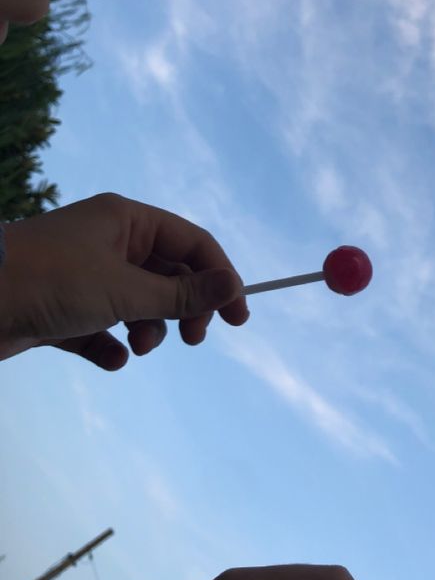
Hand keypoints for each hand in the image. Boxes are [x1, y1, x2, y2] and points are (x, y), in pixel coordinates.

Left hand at [0, 192, 247, 367]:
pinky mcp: (64, 308)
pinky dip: (113, 344)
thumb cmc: (50, 280)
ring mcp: (86, 275)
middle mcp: (110, 243)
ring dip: (149, 329)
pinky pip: (104, 327)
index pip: (193, 244)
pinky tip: (113, 358)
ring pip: (139, 303)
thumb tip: (234, 286)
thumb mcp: (125, 289)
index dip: (220, 277)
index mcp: (127, 221)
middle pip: (169, 275)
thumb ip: (181, 294)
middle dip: (184, 308)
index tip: (238, 317)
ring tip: (138, 345)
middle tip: (193, 339)